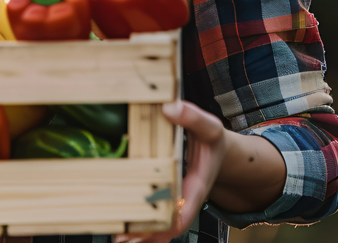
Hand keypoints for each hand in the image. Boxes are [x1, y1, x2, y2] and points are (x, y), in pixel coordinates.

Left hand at [116, 100, 226, 242]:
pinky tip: (123, 230)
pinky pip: (155, 218)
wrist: (217, 152)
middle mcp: (186, 200)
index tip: (157, 229)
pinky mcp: (166, 200)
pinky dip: (141, 225)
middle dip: (148, 234)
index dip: (172, 221)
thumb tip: (169, 108)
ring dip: (141, 234)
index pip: (186, 209)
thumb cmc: (212, 141)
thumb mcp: (209, 126)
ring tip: (119, 239)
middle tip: (124, 238)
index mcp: (198, 185)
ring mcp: (176, 203)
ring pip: (160, 226)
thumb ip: (192, 117)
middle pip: (168, 225)